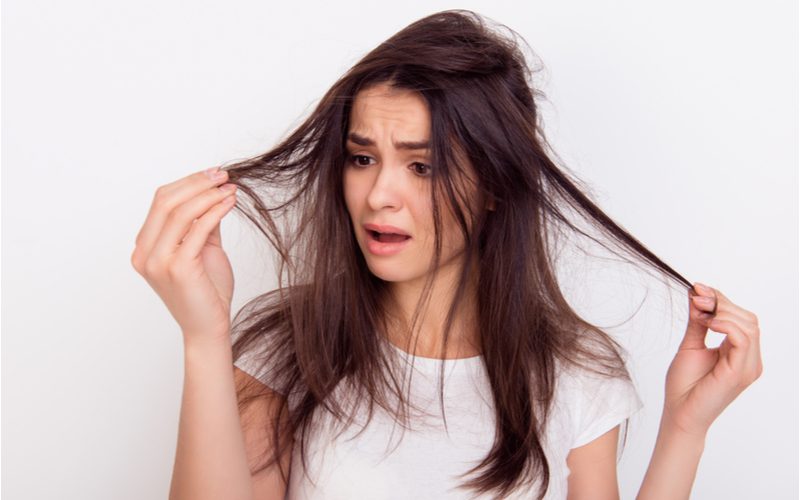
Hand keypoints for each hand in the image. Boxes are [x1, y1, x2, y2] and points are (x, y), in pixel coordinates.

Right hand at [131, 167, 238, 344]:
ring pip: (180, 212)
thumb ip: (201, 224)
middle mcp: (144, 254)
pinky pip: (197, 229)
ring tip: (230, 188)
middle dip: (197, 183)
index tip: (213, 174)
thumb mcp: (202, 250)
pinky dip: (215, 211)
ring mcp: (157, 262)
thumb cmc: (206, 293)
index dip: (188, 183)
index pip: (160, 202)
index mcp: (144, 248)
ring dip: (208, 194)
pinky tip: (229, 203)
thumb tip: (213, 193)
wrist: (208, 328)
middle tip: (223, 175)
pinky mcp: (178, 268)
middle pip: (166, 201)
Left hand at [662, 283, 762, 437]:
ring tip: (701, 312)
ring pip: (749, 325)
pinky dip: (726, 325)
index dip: (721, 299)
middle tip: (697, 297)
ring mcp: (748, 366)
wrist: (679, 413)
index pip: (740, 317)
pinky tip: (708, 324)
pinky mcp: (740, 372)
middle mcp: (749, 359)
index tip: (696, 289)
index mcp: (739, 352)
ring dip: (723, 312)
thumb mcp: (691, 344)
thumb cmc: (684, 386)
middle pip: (747, 318)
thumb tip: (697, 294)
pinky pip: (743, 339)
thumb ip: (697, 321)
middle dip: (721, 302)